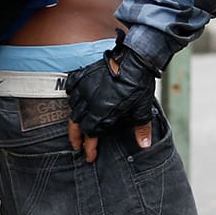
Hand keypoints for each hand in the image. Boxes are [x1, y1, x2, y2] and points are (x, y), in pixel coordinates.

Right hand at [64, 33, 157, 160]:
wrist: (136, 57)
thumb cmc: (139, 83)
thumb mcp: (142, 108)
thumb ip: (141, 129)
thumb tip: (144, 146)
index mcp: (103, 113)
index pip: (91, 135)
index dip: (89, 148)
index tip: (89, 157)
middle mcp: (89, 102)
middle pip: (76, 125)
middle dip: (76, 138)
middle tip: (76, 146)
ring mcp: (84, 87)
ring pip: (72, 107)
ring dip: (74, 118)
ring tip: (76, 125)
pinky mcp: (84, 74)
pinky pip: (71, 87)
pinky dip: (71, 94)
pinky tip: (73, 98)